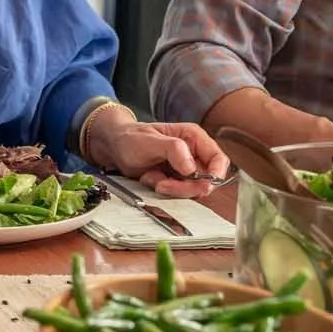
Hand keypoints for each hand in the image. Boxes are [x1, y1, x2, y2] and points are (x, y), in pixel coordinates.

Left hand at [87, 115, 229, 197]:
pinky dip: (163, 190)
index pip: (218, 158)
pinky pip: (177, 193)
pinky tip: (150, 178)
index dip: (216, 173)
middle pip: (206, 179)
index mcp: (193, 138)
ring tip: (153, 179)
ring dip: (172, 189)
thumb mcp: (150, 141)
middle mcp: (192, 154)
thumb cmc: (131, 137)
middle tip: (164, 185)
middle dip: (186, 187)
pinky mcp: (174, 180)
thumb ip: (173, 150)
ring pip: (192, 189)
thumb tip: (192, 167)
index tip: (204, 184)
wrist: (114, 147)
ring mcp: (184, 169)